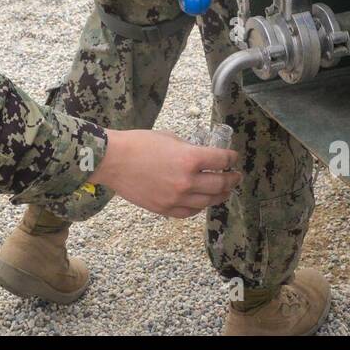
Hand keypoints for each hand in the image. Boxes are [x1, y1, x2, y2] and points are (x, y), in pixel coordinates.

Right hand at [88, 129, 240, 217]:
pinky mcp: (165, 209)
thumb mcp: (170, 138)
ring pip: (208, 201)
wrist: (113, 160)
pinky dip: (199, 206)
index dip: (231, 158)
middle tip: (236, 176)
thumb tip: (202, 157)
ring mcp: (176, 198)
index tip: (233, 157)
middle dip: (232, 179)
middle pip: (220, 184)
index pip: (221, 160)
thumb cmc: (138, 144)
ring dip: (220, 195)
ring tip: (224, 191)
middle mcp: (187, 181)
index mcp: (190, 159)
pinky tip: (202, 201)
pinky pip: (190, 212)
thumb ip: (189, 149)